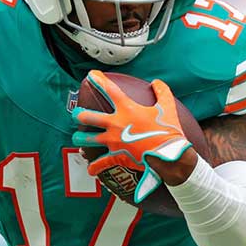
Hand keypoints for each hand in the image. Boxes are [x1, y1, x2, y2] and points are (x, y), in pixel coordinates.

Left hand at [71, 71, 192, 202]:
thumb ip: (162, 91)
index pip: (108, 89)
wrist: (169, 156)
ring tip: (77, 138)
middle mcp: (115, 124)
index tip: (91, 75)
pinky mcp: (116, 157)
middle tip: (76, 114)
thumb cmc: (168, 131)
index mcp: (127, 109)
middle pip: (88, 116)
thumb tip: (156, 82)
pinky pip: (100, 163)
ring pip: (87, 139)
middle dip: (78, 114)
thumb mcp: (168, 107)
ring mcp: (113, 141)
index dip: (98, 80)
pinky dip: (95, 167)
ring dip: (80, 138)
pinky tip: (91, 170)